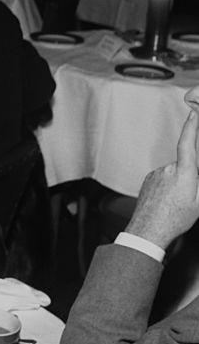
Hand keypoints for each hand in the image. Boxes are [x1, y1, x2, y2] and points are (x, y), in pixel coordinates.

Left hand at [126, 107, 198, 248]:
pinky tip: (167, 201)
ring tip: (176, 203)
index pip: (187, 144)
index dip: (191, 128)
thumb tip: (196, 170)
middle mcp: (168, 169)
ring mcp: (156, 173)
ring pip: (175, 173)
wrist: (149, 228)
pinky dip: (168, 186)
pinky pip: (164, 178)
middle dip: (191, 176)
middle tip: (189, 197)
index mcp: (184, 173)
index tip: (193, 114)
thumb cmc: (176, 218)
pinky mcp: (149, 179)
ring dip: (178, 183)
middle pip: (185, 165)